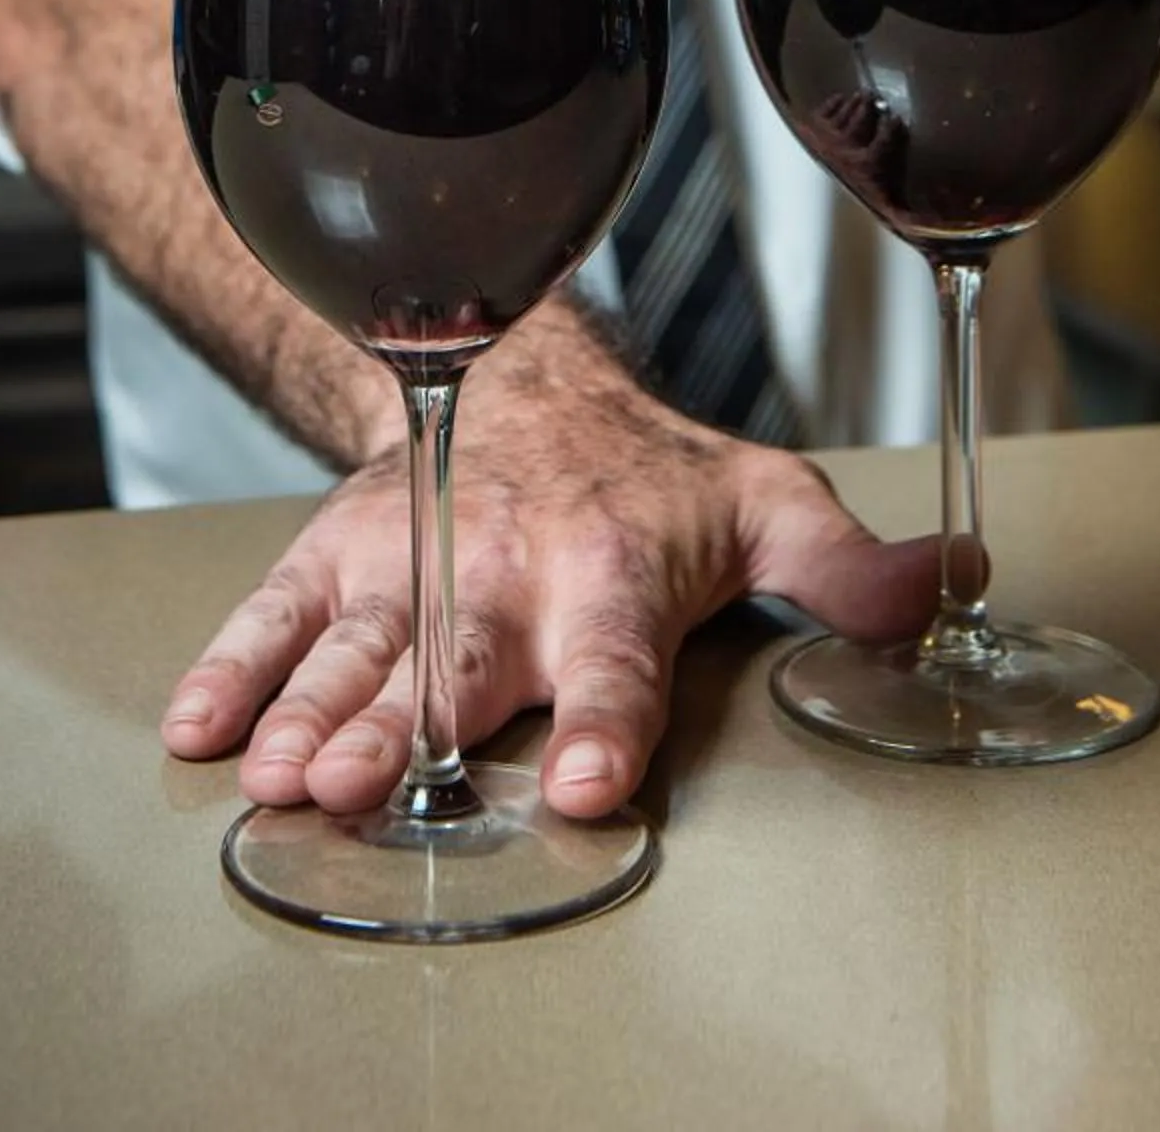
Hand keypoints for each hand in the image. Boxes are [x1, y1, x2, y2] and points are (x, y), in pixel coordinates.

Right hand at [160, 355, 937, 819]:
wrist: (526, 375)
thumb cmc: (648, 471)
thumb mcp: (764, 504)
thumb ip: (847, 566)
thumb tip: (953, 579)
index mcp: (612, 569)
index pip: (615, 661)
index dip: (603, 721)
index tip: (583, 778)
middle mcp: (502, 568)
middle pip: (456, 668)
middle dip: (407, 730)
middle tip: (364, 784)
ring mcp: (410, 560)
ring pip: (359, 648)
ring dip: (317, 711)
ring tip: (285, 771)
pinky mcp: (341, 555)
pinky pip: (278, 612)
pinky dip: (236, 665)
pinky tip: (207, 725)